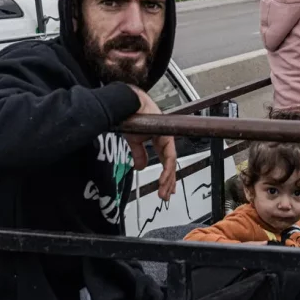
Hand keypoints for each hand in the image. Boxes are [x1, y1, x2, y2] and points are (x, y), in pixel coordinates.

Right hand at [126, 87, 176, 201]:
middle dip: (169, 182)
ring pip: (171, 163)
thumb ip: (139, 154)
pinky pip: (169, 157)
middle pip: (170, 165)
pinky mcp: (165, 137)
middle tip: (167, 195)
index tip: (165, 188)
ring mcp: (167, 138)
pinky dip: (167, 170)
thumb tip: (140, 167)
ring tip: (165, 192)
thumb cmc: (132, 118)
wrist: (128, 103)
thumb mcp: (134, 141)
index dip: (166, 175)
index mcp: (160, 140)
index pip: (166, 161)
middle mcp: (165, 139)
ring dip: (168, 179)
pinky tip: (164, 180)